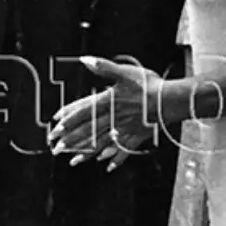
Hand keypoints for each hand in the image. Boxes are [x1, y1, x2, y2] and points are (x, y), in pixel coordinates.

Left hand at [48, 56, 162, 170]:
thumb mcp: (124, 71)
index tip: (55, 127)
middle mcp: (113, 117)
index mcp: (108, 101)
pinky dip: (115, 158)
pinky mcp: (137, 136)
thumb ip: (103, 67)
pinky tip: (107, 165)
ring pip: (102, 143)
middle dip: (70, 140)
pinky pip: (124, 150)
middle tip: (56, 148)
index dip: (68, 118)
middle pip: (87, 131)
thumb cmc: (148, 85)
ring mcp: (124, 129)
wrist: (170, 102)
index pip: (83, 111)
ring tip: (73, 162)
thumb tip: (85, 60)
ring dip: (86, 154)